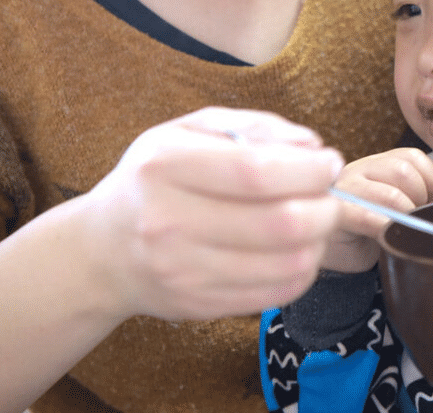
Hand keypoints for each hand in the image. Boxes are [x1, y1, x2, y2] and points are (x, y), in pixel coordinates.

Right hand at [78, 107, 344, 321]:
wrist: (102, 251)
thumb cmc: (155, 179)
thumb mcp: (189, 132)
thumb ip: (253, 127)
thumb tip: (312, 145)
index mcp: (165, 165)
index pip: (256, 171)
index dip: (307, 168)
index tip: (329, 162)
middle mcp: (169, 220)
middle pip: (280, 222)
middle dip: (324, 207)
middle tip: (330, 196)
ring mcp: (182, 270)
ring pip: (286, 263)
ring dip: (319, 241)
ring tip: (316, 222)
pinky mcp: (198, 305)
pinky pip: (276, 293)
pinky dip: (302, 270)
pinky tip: (296, 250)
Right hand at [322, 148, 432, 272]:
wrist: (332, 252)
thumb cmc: (366, 229)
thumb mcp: (402, 205)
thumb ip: (428, 189)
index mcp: (378, 163)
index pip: (413, 157)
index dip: (430, 180)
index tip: (430, 202)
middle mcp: (360, 169)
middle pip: (404, 171)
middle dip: (420, 198)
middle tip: (416, 217)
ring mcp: (346, 189)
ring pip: (390, 195)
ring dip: (405, 216)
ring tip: (401, 228)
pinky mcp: (336, 213)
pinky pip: (368, 217)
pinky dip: (385, 228)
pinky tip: (386, 236)